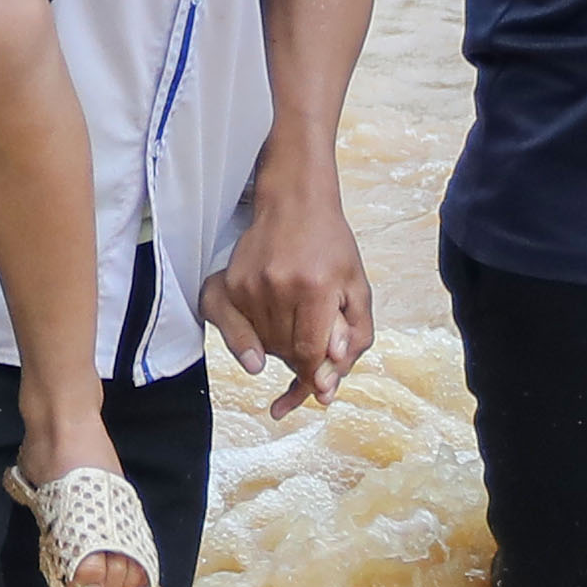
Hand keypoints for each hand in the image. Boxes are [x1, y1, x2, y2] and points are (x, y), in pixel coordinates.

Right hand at [208, 183, 375, 409]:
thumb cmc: (331, 246)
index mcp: (315, 287)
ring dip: (278, 348)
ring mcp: (248, 284)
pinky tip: (266, 330)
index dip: (316, 372)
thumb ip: (353, 337)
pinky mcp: (228, 284)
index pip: (309, 351)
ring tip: (294, 326)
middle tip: (312, 344)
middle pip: (284, 351)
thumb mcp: (357, 288)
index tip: (321, 381)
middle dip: (301, 359)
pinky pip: (237, 330)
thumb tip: (326, 382)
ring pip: (261, 345)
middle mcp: (277, 285)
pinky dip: (253, 338)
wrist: (295, 204)